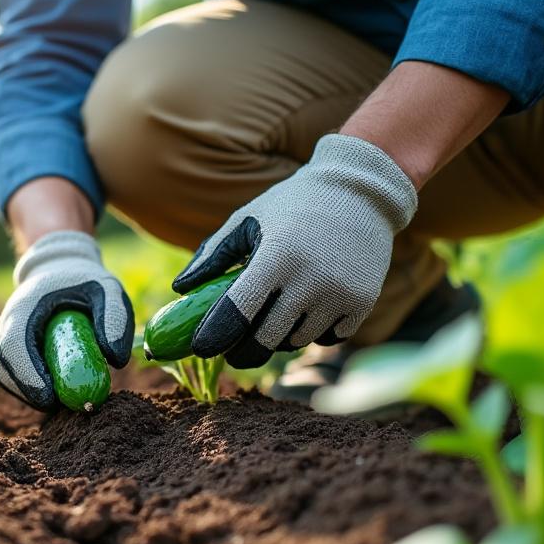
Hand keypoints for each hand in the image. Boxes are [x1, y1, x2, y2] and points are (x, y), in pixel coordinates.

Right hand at [0, 230, 133, 409]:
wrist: (60, 268)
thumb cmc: (84, 280)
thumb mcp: (108, 288)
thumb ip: (115, 318)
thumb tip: (114, 361)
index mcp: (25, 306)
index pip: (13, 346)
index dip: (27, 376)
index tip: (51, 397)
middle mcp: (7, 321)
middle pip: (0, 366)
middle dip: (26, 391)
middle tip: (59, 404)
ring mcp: (4, 335)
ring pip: (1, 373)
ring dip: (25, 392)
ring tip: (58, 397)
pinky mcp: (8, 347)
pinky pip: (8, 373)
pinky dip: (26, 386)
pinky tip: (51, 388)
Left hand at [172, 133, 417, 368]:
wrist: (361, 190)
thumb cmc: (292, 204)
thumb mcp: (246, 219)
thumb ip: (212, 254)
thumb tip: (179, 288)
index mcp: (275, 257)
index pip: (236, 313)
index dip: (214, 337)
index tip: (201, 348)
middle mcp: (310, 279)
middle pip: (264, 340)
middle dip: (242, 351)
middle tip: (232, 352)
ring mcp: (340, 294)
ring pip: (296, 342)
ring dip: (280, 337)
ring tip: (275, 315)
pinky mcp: (363, 302)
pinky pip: (328, 338)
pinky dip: (314, 331)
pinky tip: (309, 309)